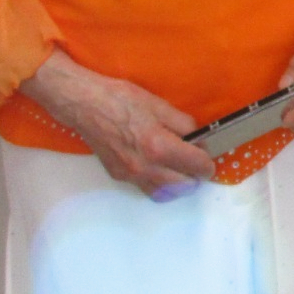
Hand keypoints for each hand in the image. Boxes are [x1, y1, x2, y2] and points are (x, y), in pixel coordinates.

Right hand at [19, 50, 213, 197]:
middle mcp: (145, 167)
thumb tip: (197, 138)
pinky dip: (157, 183)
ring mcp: (129, 175)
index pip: (195, 166)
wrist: (85, 105)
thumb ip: (183, 125)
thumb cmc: (121, 100)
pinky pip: (144, 187)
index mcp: (158, 147)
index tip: (208, 157)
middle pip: (183, 186)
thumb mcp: (159, 106)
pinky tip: (158, 167)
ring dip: (177, 186)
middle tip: (197, 164)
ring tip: (181, 171)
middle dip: (195, 176)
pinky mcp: (117, 175)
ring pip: (163, 193)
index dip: (207, 163)